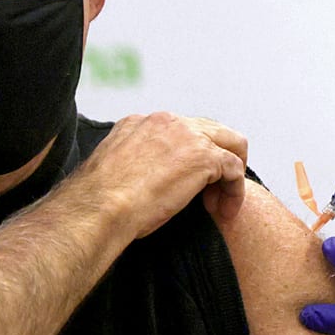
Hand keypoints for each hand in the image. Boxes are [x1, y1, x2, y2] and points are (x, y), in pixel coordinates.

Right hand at [76, 112, 247, 239]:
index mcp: (139, 123)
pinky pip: (235, 169)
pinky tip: (224, 212)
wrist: (99, 208)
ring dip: (230, 175)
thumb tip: (142, 182)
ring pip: (231, 144)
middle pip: (210, 130)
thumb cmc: (99, 203)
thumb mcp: (114, 173)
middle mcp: (166, 122)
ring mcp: (188, 136)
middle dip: (216, 159)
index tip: (184, 184)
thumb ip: (132, 166)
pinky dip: (235, 192)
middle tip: (211, 191)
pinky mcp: (204, 156)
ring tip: (221, 205)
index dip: (188, 157)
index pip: (179, 131)